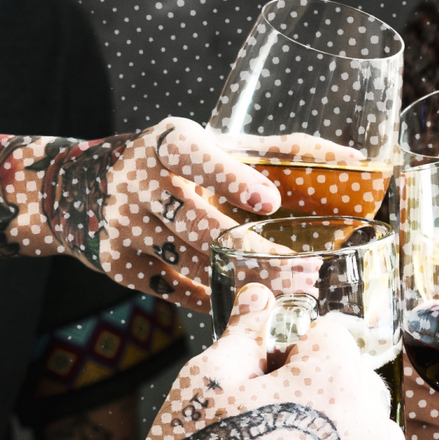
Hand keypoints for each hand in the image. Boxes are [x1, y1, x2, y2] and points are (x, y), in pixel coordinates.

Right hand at [33, 122, 370, 308]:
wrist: (80, 191)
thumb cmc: (175, 165)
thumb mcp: (215, 145)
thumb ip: (282, 152)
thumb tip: (358, 163)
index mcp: (164, 143)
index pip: (194, 155)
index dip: (229, 177)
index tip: (268, 201)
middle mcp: (136, 182)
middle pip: (201, 227)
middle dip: (255, 254)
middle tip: (303, 274)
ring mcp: (121, 227)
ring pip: (192, 265)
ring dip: (241, 281)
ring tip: (287, 292)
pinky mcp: (116, 265)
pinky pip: (174, 291)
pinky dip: (211, 297)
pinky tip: (240, 297)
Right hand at [125, 283, 407, 439]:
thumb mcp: (207, 382)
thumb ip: (244, 333)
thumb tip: (260, 295)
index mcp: (338, 375)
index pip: (325, 333)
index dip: (283, 350)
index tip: (251, 380)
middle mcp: (376, 419)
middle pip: (348, 378)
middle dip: (310, 387)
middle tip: (254, 421)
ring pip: (358, 424)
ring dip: (325, 428)